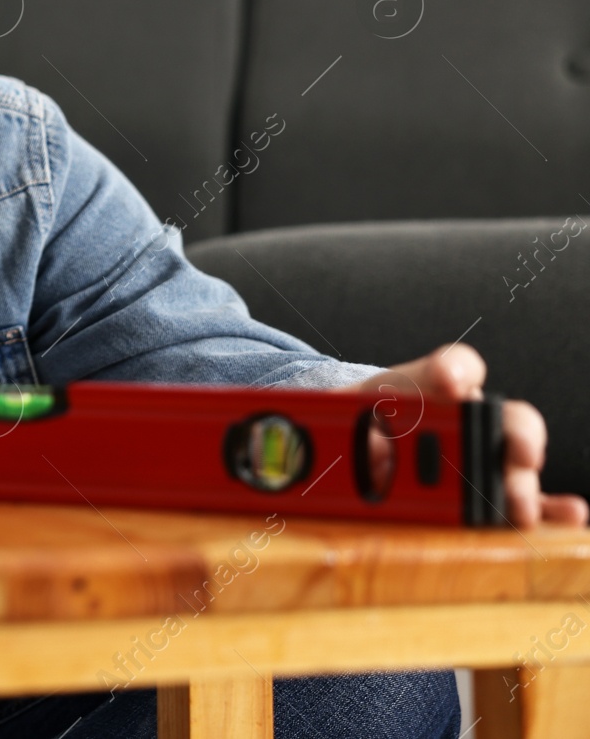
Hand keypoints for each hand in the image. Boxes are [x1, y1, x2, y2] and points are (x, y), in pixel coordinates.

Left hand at [348, 342, 587, 528]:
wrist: (351, 446)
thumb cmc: (353, 425)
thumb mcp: (337, 416)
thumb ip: (334, 424)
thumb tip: (316, 443)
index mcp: (427, 387)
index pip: (453, 367)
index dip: (455, 372)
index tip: (451, 383)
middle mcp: (465, 415)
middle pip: (499, 417)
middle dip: (507, 435)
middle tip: (510, 454)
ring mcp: (480, 452)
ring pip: (514, 458)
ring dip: (520, 479)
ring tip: (518, 503)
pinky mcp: (487, 490)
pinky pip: (525, 498)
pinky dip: (550, 507)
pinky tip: (567, 515)